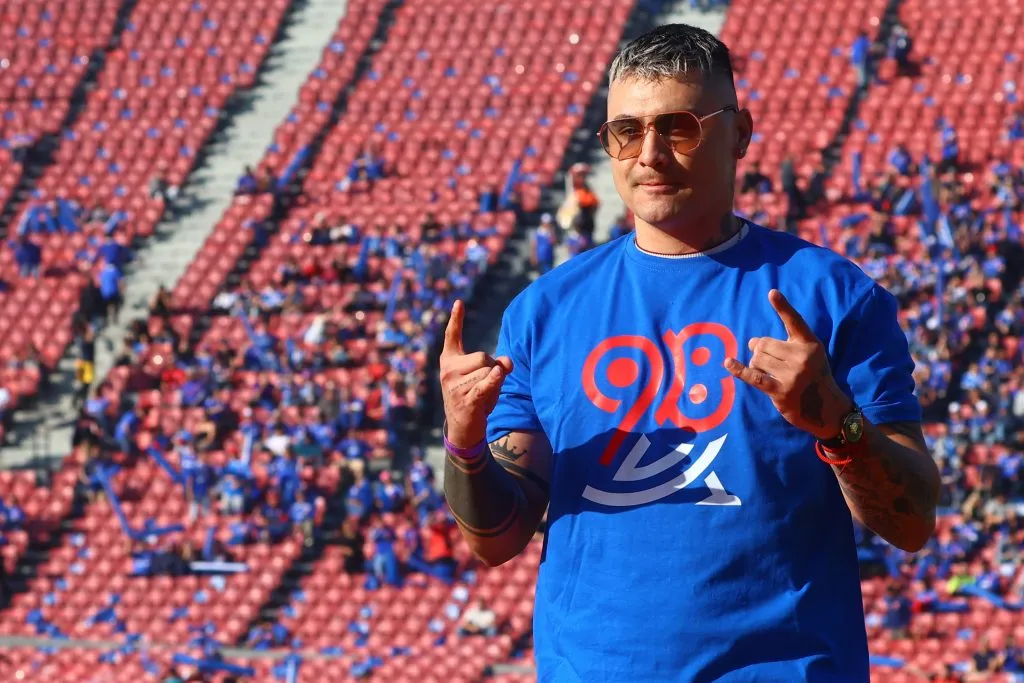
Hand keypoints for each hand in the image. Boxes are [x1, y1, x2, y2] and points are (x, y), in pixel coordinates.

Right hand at [439, 299, 512, 447]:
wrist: (463, 428)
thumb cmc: (474, 397)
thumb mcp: (484, 377)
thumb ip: (497, 365)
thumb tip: (507, 362)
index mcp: (449, 360)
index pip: (452, 336)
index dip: (456, 319)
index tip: (459, 302)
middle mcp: (448, 370)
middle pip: (483, 356)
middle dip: (492, 368)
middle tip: (486, 384)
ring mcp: (454, 385)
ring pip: (488, 370)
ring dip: (495, 382)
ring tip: (485, 395)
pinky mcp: (465, 399)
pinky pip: (486, 383)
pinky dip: (495, 381)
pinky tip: (496, 378)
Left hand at [724, 289, 852, 440]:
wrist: (826, 409)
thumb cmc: (813, 377)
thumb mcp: (808, 355)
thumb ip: (783, 345)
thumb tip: (751, 342)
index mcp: (810, 344)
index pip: (794, 321)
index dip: (783, 307)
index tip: (771, 292)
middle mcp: (802, 357)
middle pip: (764, 344)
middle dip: (758, 349)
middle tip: (766, 359)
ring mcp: (792, 375)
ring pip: (757, 359)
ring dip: (756, 364)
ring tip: (767, 372)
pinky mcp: (780, 391)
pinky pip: (753, 376)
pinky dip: (738, 369)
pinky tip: (728, 363)